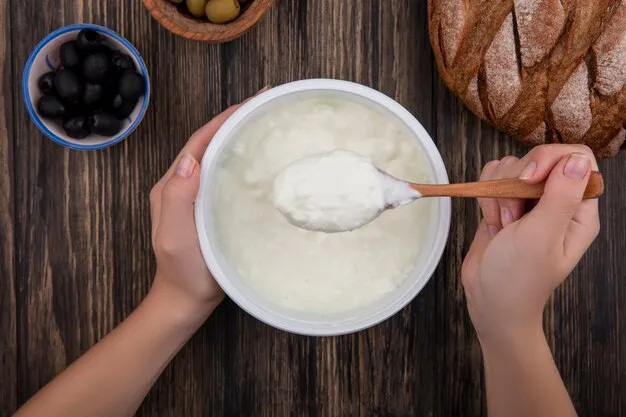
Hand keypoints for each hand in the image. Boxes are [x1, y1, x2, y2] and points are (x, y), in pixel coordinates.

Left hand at [149, 88, 267, 320]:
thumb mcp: (174, 235)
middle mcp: (183, 184)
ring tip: (267, 123)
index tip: (252, 102)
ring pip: (219, 156)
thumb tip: (191, 159)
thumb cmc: (183, 270)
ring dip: (240, 136)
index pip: (198, 142)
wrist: (187, 299)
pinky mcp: (212, 206)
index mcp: (171, 185)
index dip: (223, 119)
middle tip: (266, 104)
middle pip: (209, 143)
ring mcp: (198, 195)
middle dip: (235, 120)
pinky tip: (262, 159)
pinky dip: (243, 160)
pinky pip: (227, 175)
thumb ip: (176, 197)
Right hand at [461, 144, 600, 344]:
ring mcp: (529, 202)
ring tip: (503, 224)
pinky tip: (491, 221)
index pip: (577, 159)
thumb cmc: (519, 277)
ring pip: (511, 167)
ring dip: (498, 193)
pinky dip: (486, 196)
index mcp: (579, 210)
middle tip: (514, 217)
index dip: (550, 160)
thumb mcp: (542, 237)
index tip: (528, 179)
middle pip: (539, 159)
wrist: (489, 300)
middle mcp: (557, 202)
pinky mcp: (504, 203)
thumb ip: (561, 196)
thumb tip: (577, 159)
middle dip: (516, 183)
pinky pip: (492, 178)